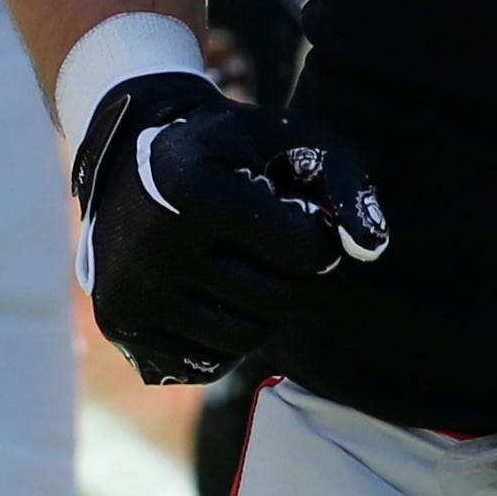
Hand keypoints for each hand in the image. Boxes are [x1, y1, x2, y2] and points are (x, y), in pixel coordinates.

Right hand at [75, 72, 388, 387]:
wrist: (132, 154)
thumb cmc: (231, 145)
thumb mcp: (292, 135)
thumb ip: (346, 180)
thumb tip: (373, 248)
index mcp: (196, 193)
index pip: (306, 252)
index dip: (318, 237)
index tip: (302, 217)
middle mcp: (155, 249)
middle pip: (278, 300)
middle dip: (297, 277)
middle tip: (282, 249)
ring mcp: (133, 293)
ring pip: (246, 338)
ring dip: (267, 311)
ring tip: (253, 269)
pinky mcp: (123, 327)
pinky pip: (207, 360)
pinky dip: (228, 336)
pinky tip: (220, 294)